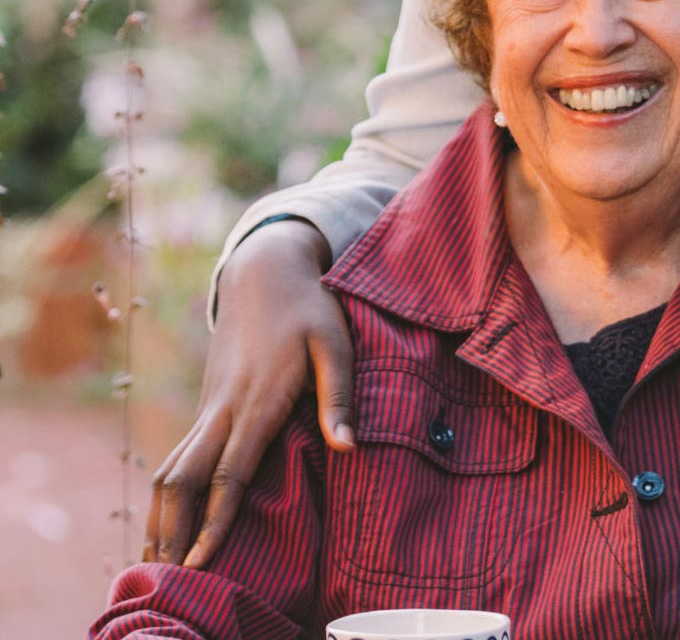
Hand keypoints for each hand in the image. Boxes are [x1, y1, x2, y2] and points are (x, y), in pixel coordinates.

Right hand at [145, 220, 355, 567]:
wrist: (264, 271)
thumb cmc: (310, 307)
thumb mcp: (336, 343)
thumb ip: (340, 397)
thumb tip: (350, 448)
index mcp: (257, 398)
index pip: (229, 472)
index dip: (215, 519)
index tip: (203, 559)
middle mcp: (223, 407)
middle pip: (183, 479)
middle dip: (172, 530)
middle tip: (169, 576)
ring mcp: (209, 405)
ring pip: (171, 469)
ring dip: (161, 515)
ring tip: (159, 561)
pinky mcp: (207, 404)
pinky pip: (178, 456)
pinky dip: (168, 493)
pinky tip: (169, 520)